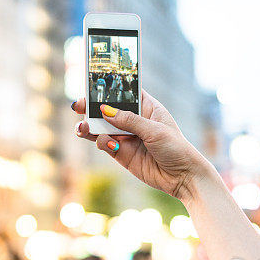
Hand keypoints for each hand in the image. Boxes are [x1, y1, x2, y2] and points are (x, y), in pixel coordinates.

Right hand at [72, 91, 208, 202]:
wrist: (181, 177)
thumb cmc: (175, 148)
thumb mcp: (154, 130)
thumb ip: (129, 120)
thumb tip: (105, 110)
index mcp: (146, 107)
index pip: (125, 91)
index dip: (109, 87)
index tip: (92, 82)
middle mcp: (134, 120)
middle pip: (108, 109)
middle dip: (92, 107)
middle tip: (79, 106)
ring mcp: (126, 137)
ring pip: (102, 127)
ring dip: (90, 126)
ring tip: (82, 127)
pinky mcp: (121, 153)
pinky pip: (105, 143)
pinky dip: (101, 142)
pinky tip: (109, 144)